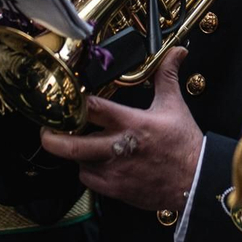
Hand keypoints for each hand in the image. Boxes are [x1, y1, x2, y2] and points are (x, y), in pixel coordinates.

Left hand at [36, 47, 202, 210]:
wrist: (195, 180)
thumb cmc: (183, 144)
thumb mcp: (174, 106)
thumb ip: (167, 76)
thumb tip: (178, 51)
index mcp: (131, 122)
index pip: (92, 108)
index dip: (71, 103)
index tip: (61, 100)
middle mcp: (118, 147)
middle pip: (71, 145)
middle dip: (51, 137)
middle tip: (46, 129)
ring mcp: (114, 171)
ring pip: (78, 162)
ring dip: (75, 153)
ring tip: (80, 143)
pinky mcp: (115, 189)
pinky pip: (88, 180)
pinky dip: (87, 171)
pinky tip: (96, 162)